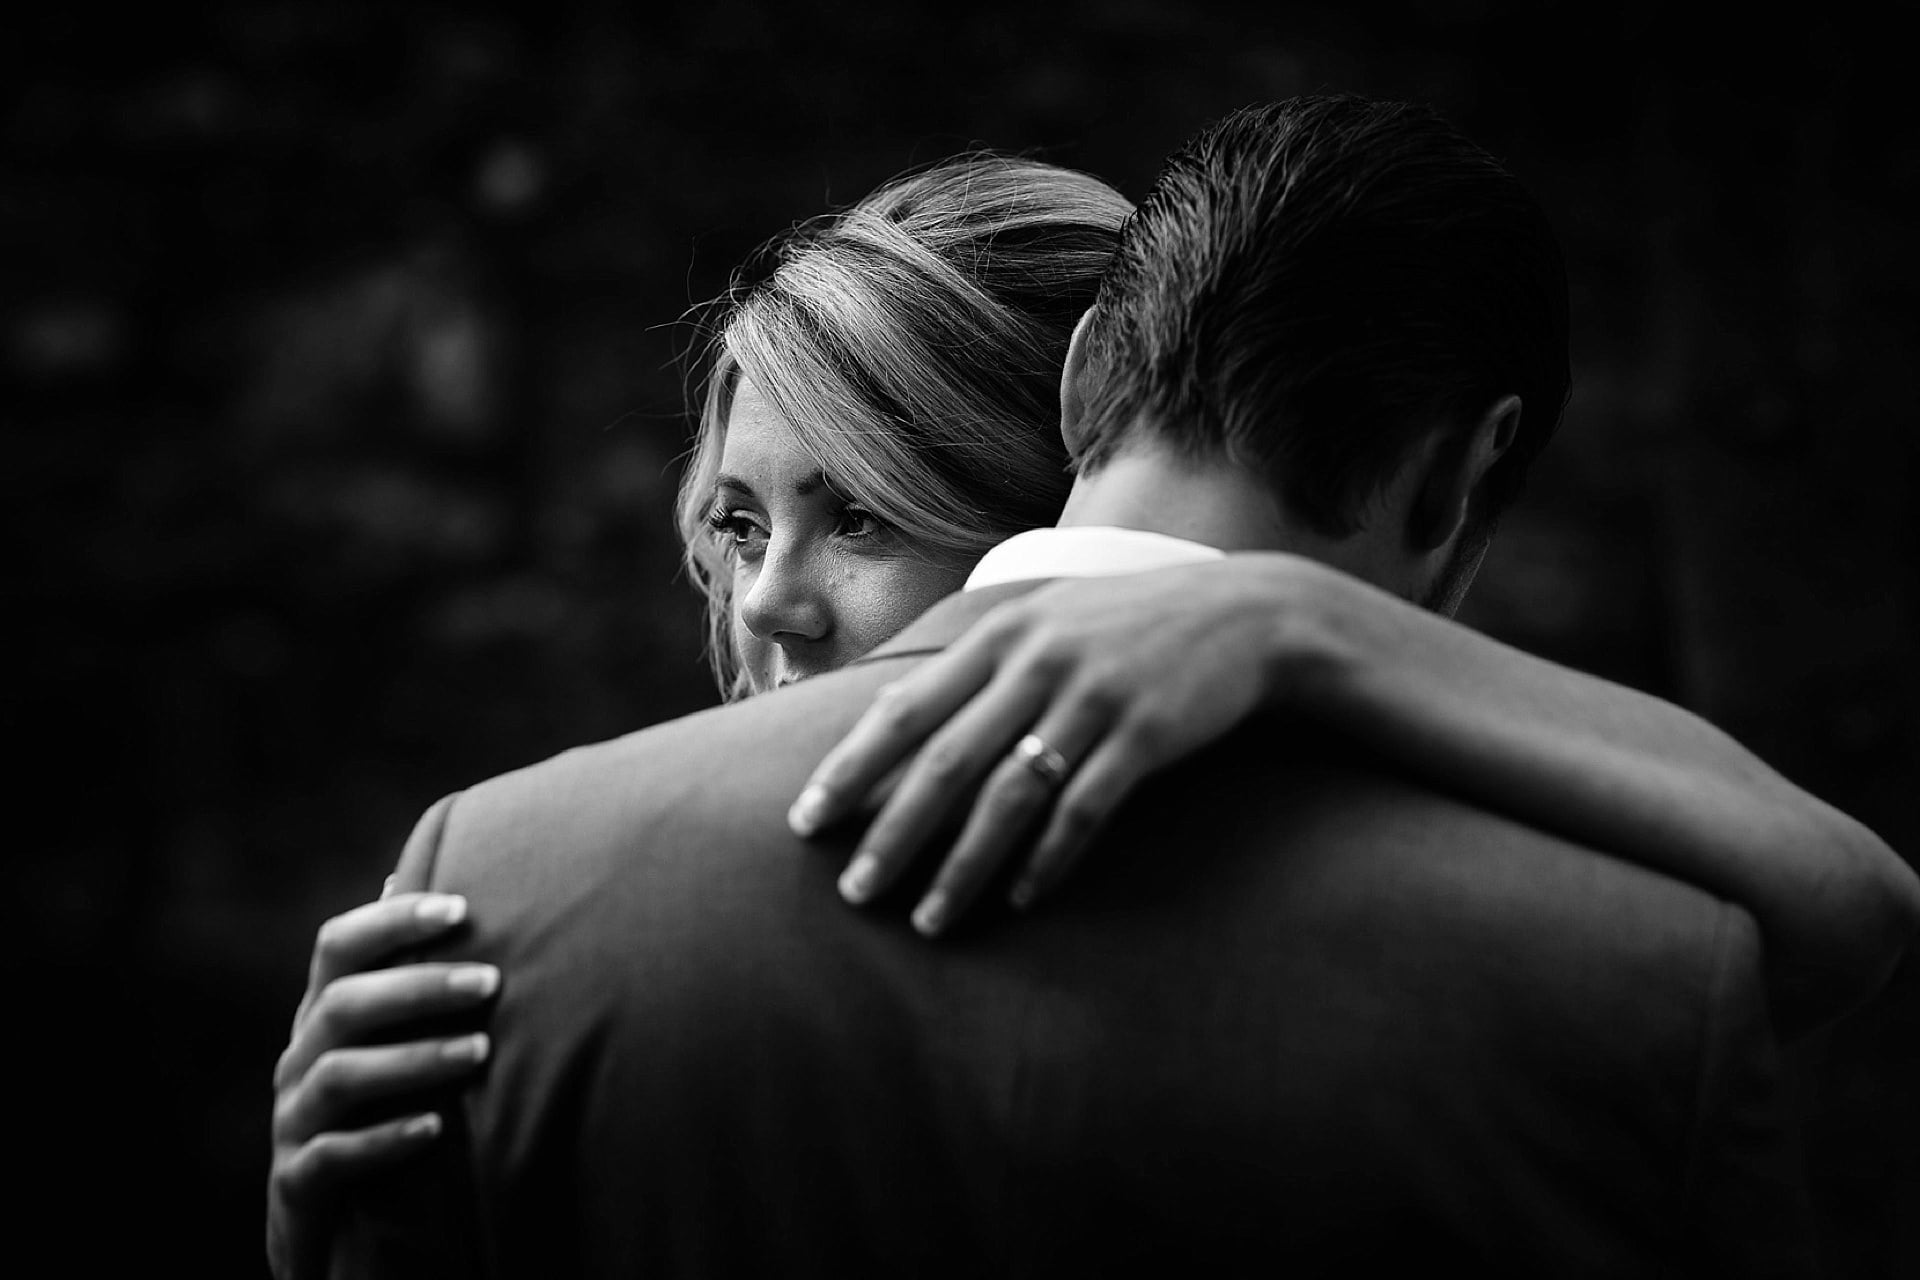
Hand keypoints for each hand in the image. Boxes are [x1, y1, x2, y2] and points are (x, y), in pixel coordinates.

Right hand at [267, 893, 498, 1279]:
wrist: (327, 1219)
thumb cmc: (373, 1101)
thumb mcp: (379, 1034)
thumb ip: (392, 966)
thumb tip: (401, 878)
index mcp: (323, 1011)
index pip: (338, 946)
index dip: (392, 921)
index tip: (460, 908)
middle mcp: (300, 1056)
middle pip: (343, 1004)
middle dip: (418, 987)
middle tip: (491, 981)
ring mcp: (293, 1117)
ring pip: (341, 1076)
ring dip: (414, 1059)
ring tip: (480, 1051)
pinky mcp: (298, 1179)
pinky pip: (331, 1156)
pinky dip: (383, 1140)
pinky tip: (437, 1129)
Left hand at [789, 558, 1323, 934]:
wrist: (1247, 615)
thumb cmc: (1128, 628)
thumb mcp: (1046, 621)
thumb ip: (976, 664)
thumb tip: (889, 711)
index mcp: (1001, 634)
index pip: (904, 708)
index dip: (850, 768)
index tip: (805, 821)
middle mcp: (1037, 661)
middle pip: (944, 761)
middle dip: (891, 833)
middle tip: (854, 892)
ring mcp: (1092, 697)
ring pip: (1007, 797)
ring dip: (962, 867)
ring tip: (929, 922)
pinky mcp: (1145, 735)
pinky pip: (1083, 812)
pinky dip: (1046, 861)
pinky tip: (1019, 900)